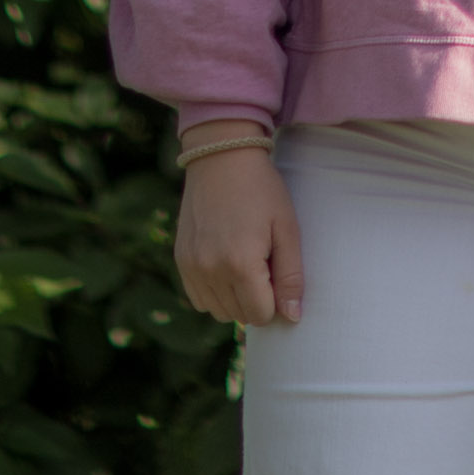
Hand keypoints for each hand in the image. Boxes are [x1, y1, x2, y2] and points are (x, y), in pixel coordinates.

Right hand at [172, 123, 301, 325]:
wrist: (221, 158)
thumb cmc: (261, 190)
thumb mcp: (287, 229)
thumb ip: (291, 277)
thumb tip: (292, 316)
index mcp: (241, 264)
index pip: (261, 314)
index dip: (276, 300)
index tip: (278, 273)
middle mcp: (211, 270)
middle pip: (241, 315)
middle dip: (257, 299)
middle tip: (264, 264)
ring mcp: (191, 266)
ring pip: (218, 311)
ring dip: (236, 299)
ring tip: (245, 264)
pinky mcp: (181, 260)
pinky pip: (199, 298)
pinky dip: (215, 292)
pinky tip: (225, 266)